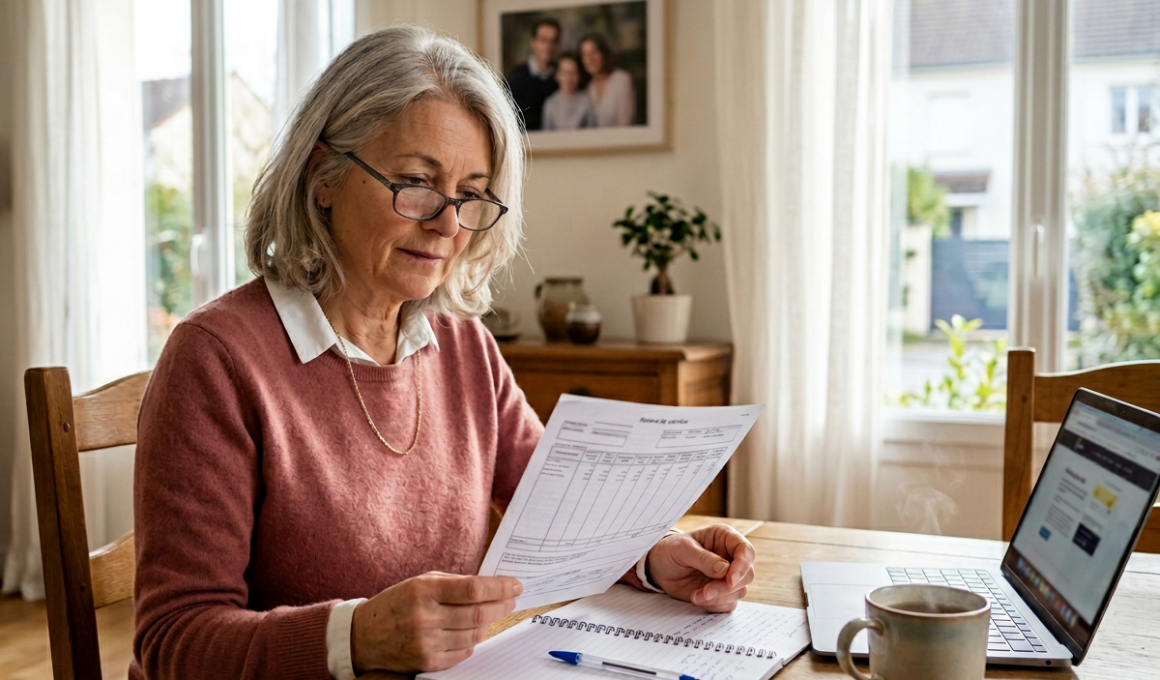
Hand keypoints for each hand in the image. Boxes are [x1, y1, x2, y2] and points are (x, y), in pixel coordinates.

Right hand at [350, 572, 521, 673]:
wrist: (363, 636)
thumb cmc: (397, 603)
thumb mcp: (420, 582)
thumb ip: (454, 583)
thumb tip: (491, 586)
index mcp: (424, 590)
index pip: (472, 589)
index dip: (499, 587)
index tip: (515, 585)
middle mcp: (425, 616)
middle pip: (478, 613)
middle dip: (501, 605)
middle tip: (511, 599)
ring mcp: (426, 642)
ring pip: (474, 634)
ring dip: (488, 623)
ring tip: (491, 613)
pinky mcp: (427, 662)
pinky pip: (463, 653)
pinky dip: (473, 641)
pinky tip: (471, 631)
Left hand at [645, 525, 755, 612]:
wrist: (659, 568)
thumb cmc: (671, 550)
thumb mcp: (683, 549)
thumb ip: (704, 559)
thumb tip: (725, 571)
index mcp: (725, 538)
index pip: (746, 551)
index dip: (742, 566)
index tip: (729, 580)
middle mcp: (731, 557)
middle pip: (747, 575)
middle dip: (727, 587)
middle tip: (706, 591)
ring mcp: (728, 576)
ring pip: (739, 591)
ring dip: (719, 597)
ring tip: (695, 595)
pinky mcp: (722, 593)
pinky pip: (728, 604)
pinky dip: (714, 605)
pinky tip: (697, 598)